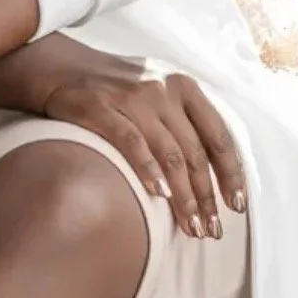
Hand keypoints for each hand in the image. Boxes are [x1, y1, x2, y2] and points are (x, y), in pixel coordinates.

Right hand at [41, 61, 244, 239]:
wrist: (61, 67)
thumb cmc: (115, 89)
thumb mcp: (158, 93)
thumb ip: (184, 121)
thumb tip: (213, 171)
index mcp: (184, 87)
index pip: (219, 136)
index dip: (231, 174)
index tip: (236, 205)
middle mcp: (163, 89)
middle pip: (195, 152)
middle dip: (206, 196)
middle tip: (211, 230)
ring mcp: (133, 98)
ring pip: (169, 154)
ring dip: (183, 196)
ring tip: (190, 226)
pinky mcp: (102, 107)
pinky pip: (132, 143)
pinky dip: (148, 170)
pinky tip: (158, 195)